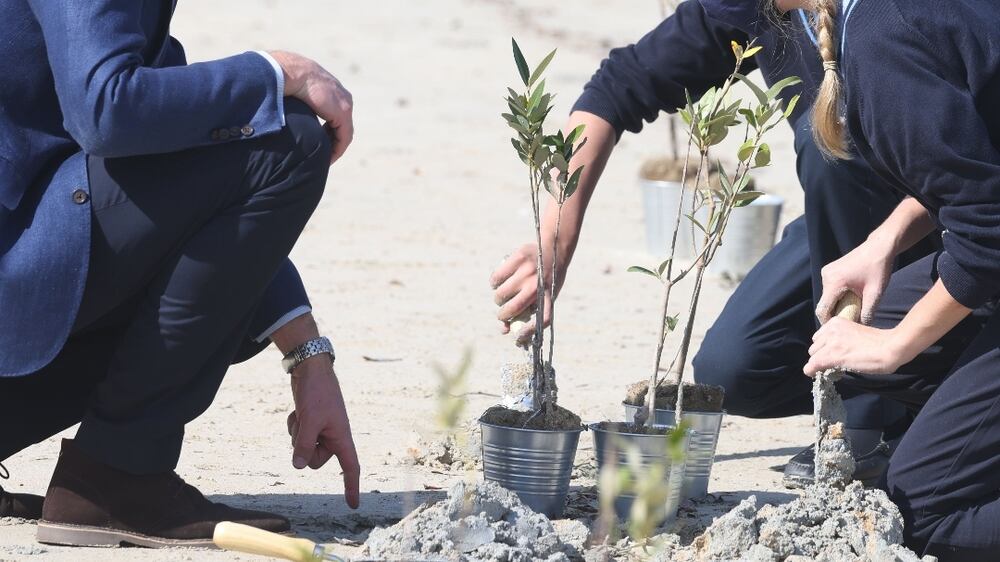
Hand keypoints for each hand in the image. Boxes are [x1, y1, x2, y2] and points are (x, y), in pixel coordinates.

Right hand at [268, 51, 353, 163]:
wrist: (289, 72)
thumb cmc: (283, 79)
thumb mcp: (291, 91)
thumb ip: (293, 100)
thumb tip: (278, 109)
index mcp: (330, 89)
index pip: (334, 114)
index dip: (327, 130)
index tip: (319, 143)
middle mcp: (342, 96)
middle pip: (340, 124)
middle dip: (332, 139)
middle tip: (322, 154)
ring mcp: (344, 104)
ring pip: (344, 133)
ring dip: (335, 147)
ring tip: (325, 160)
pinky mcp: (343, 114)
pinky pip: (344, 137)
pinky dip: (337, 149)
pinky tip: (329, 158)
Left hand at [287, 356, 360, 508]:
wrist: (311, 370)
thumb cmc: (317, 393)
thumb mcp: (309, 421)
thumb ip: (304, 445)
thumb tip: (299, 466)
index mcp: (341, 437)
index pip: (350, 467)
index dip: (351, 486)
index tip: (353, 504)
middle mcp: (333, 437)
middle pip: (316, 461)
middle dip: (305, 447)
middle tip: (305, 426)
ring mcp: (321, 430)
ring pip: (303, 449)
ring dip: (297, 434)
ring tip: (302, 414)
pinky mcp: (311, 424)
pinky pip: (298, 436)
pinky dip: (295, 425)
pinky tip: (298, 411)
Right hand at [490, 243, 560, 346]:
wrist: (554, 250)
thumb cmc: (546, 279)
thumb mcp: (543, 295)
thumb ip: (527, 312)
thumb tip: (504, 330)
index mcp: (548, 297)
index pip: (542, 320)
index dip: (529, 332)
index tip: (517, 337)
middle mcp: (538, 285)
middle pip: (513, 309)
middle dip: (502, 315)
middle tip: (502, 312)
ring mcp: (528, 271)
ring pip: (501, 294)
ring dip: (498, 298)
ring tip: (501, 295)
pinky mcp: (519, 258)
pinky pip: (497, 278)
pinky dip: (494, 283)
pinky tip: (497, 282)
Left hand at [804, 318, 912, 375]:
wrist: (890, 347)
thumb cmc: (879, 342)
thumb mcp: (853, 333)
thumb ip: (840, 338)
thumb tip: (830, 352)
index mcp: (836, 322)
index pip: (819, 337)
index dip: (825, 348)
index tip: (833, 354)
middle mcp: (830, 330)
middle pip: (815, 347)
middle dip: (822, 355)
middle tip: (834, 362)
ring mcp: (831, 342)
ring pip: (813, 356)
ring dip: (820, 363)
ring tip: (833, 368)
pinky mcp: (832, 355)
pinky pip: (813, 365)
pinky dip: (811, 371)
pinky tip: (814, 374)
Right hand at [816, 239, 893, 324]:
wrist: (879, 246)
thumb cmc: (879, 268)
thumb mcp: (876, 292)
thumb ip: (868, 312)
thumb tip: (862, 328)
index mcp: (834, 282)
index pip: (822, 309)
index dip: (827, 323)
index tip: (838, 330)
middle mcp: (826, 276)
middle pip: (825, 303)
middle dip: (835, 313)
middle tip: (850, 319)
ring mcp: (826, 272)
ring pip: (827, 297)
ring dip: (837, 304)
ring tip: (853, 307)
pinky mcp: (829, 270)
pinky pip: (830, 289)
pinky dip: (838, 296)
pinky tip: (851, 297)